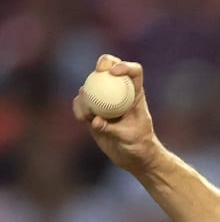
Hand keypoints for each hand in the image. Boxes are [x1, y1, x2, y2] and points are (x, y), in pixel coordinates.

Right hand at [72, 54, 160, 174]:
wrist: (134, 158)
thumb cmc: (139, 145)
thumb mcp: (129, 137)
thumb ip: (111, 128)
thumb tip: (94, 120)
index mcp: (135, 94)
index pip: (134, 72)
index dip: (124, 66)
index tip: (113, 72)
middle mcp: (120, 93)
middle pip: (110, 69)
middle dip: (103, 64)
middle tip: (97, 72)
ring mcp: (105, 101)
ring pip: (92, 85)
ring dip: (86, 92)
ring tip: (87, 112)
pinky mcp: (94, 112)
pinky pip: (82, 104)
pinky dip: (79, 108)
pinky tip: (82, 118)